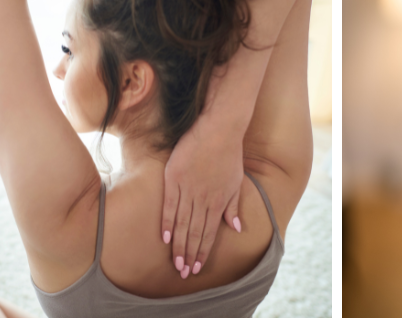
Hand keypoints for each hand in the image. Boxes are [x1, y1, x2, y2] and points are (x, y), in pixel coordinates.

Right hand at [161, 123, 243, 278]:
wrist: (219, 129)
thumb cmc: (230, 154)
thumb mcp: (237, 182)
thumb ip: (233, 206)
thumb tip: (235, 228)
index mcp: (219, 201)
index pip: (209, 233)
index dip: (203, 252)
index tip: (197, 267)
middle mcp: (204, 199)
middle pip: (194, 232)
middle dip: (189, 254)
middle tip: (183, 273)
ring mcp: (188, 189)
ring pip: (181, 223)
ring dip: (178, 245)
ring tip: (175, 262)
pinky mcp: (174, 178)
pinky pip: (169, 205)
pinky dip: (166, 222)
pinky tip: (164, 237)